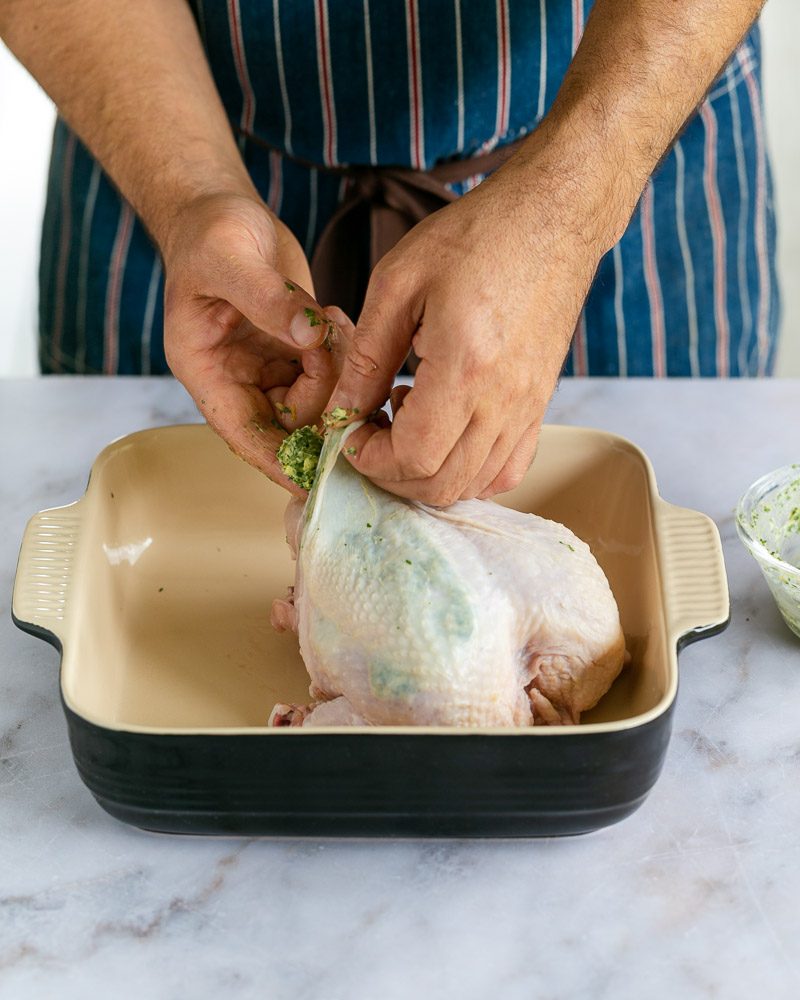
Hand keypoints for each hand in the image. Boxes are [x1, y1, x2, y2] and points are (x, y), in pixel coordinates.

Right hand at [163, 192, 345, 494]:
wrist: (223, 211)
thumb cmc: (209, 233)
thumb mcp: (229, 258)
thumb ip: (266, 298)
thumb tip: (309, 335)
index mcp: (209, 374)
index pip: (247, 437)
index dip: (283, 462)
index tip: (322, 480)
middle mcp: (240, 382)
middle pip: (293, 423)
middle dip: (323, 396)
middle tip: (332, 348)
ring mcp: (270, 371)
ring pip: (319, 399)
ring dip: (337, 368)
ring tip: (330, 319)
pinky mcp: (295, 354)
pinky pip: (331, 373)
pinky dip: (342, 351)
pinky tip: (334, 316)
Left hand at [325, 149, 606, 505]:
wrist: (552, 218)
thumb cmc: (475, 237)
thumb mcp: (397, 284)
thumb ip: (366, 357)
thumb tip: (340, 413)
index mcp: (466, 368)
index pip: (414, 457)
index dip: (369, 460)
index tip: (348, 433)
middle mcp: (504, 401)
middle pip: (441, 485)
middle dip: (390, 474)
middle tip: (367, 435)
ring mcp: (528, 409)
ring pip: (473, 485)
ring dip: (426, 473)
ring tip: (404, 422)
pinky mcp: (539, 406)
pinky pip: (506, 471)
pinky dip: (466, 472)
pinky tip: (443, 433)